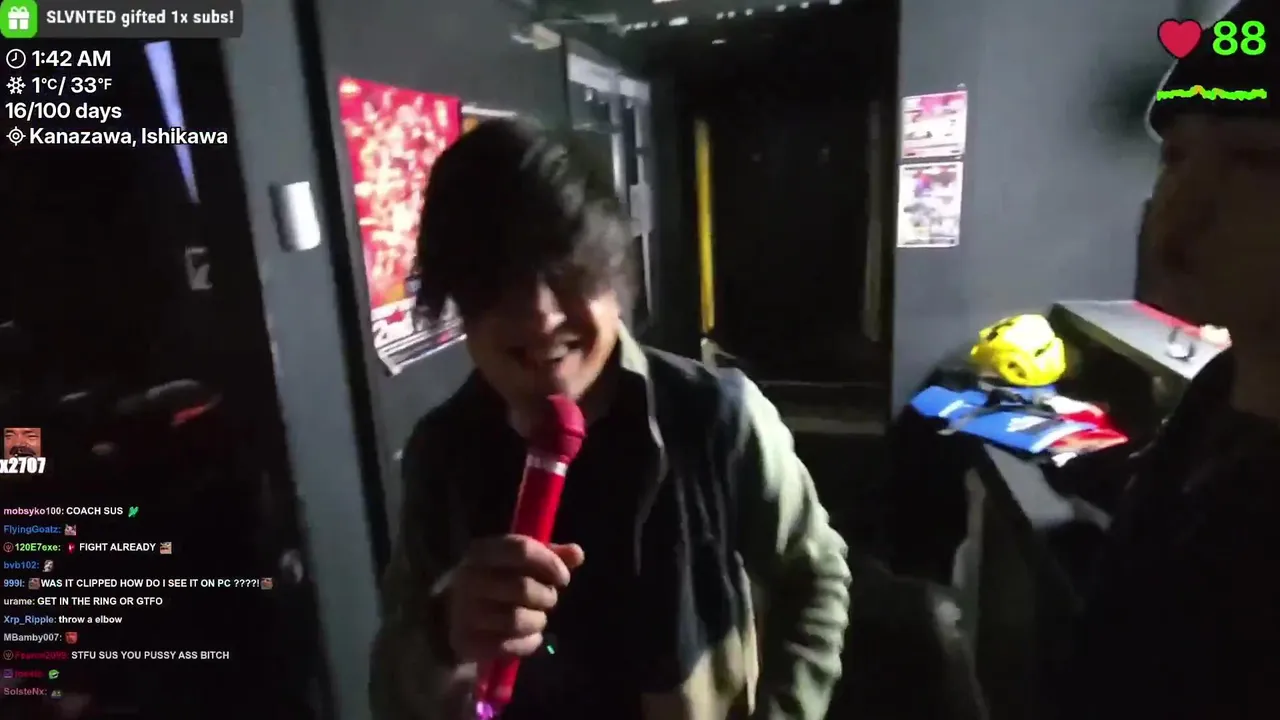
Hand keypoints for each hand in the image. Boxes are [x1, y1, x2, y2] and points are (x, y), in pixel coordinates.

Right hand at [447, 534, 583, 662]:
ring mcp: (465, 611)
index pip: (521, 549)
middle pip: (523, 588)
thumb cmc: (492, 581)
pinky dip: (527, 644)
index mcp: (482, 551)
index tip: (563, 577)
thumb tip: (578, 554)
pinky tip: (528, 637)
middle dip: (546, 597)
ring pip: (517, 620)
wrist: (448, 615)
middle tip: (548, 599)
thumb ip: (548, 555)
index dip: (549, 563)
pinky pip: (509, 646)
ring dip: (538, 622)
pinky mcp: (466, 642)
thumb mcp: (514, 562)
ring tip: (537, 619)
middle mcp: (470, 578)